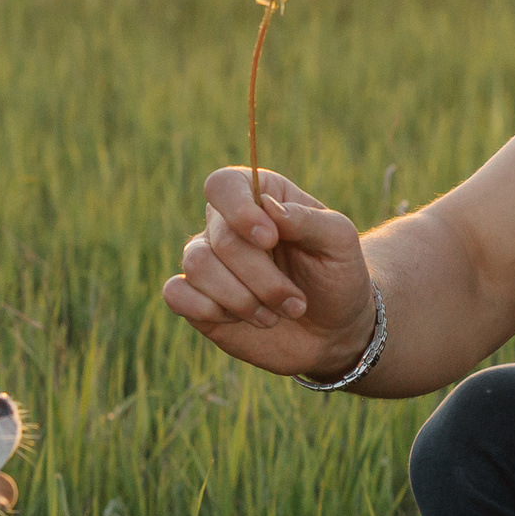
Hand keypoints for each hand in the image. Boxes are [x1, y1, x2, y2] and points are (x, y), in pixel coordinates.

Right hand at [163, 167, 373, 378]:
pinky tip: (240, 320)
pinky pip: (175, 293)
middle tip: (296, 303)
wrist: (333, 331)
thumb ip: (307, 219)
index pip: (223, 185)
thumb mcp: (339, 242)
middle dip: (263, 278)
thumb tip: (266, 207)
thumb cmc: (336, 276)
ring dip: (242, 299)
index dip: (239, 210)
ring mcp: (208, 262)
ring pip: (197, 266)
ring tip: (274, 315)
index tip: (270, 240)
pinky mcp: (196, 298)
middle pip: (221, 239)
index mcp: (258, 197)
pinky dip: (209, 310)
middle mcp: (225, 225)